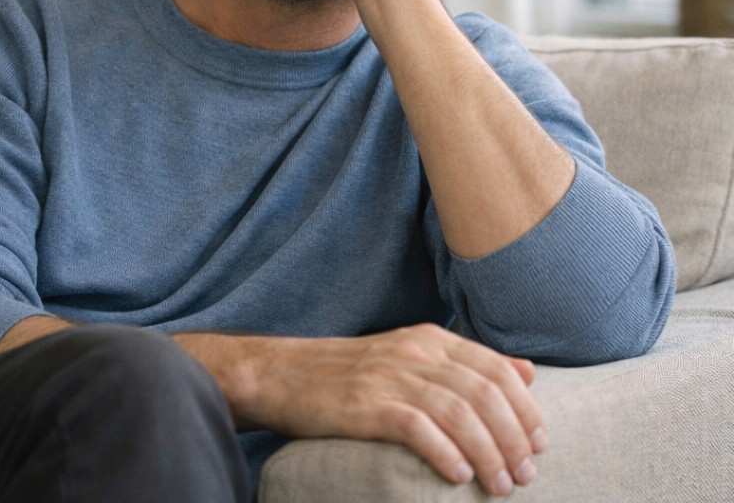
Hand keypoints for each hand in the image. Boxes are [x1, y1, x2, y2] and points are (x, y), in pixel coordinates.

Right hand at [176, 323, 545, 495]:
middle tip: (524, 476)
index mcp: (429, 338)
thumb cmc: (353, 375)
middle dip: (514, 438)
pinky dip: (445, 453)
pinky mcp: (365, 404)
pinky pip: (418, 427)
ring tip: (500, 486)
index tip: (539, 445)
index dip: (526, 409)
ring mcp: (389, 376)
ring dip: (489, 454)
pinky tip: (458, 476)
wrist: (284, 375)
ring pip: (459, 412)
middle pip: (485, 393)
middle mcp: (414, 351)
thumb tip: (528, 372)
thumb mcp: (413, 357)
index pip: (496, 369)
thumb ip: (467, 364)